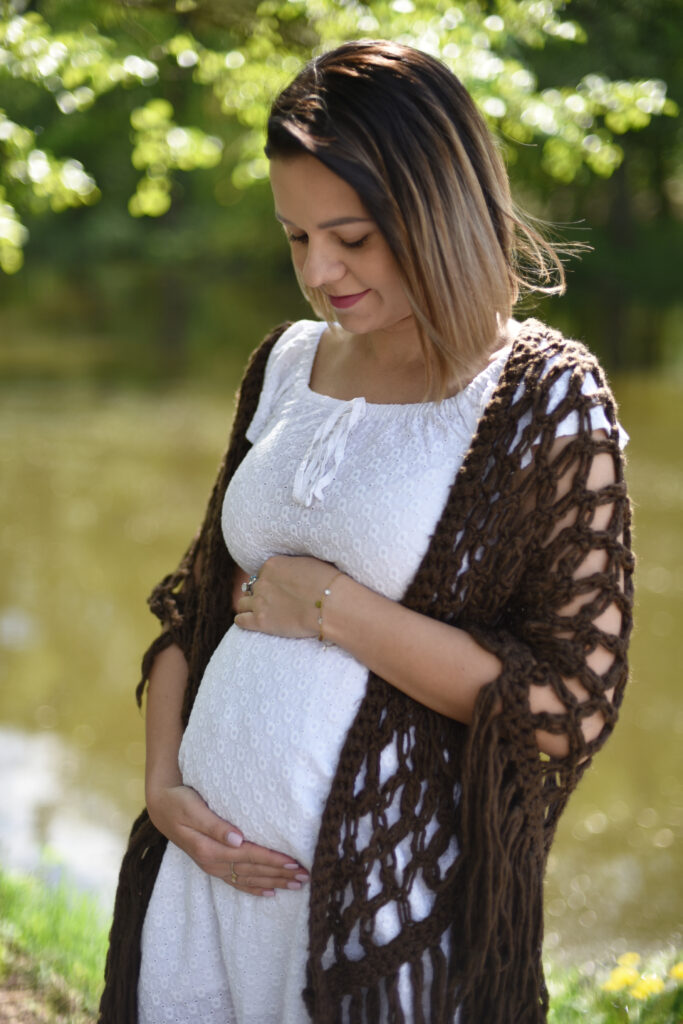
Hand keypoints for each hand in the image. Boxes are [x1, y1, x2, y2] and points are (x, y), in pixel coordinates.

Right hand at [146, 782, 308, 896]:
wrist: (161, 807)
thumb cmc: (179, 802)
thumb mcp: (194, 808)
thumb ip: (215, 825)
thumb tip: (238, 839)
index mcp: (211, 848)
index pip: (250, 856)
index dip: (273, 860)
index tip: (294, 861)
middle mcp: (213, 862)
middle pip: (253, 871)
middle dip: (280, 874)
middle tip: (306, 876)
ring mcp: (213, 867)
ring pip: (248, 879)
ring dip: (273, 882)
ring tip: (296, 885)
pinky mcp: (212, 865)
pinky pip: (236, 882)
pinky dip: (254, 888)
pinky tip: (270, 892)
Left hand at [234, 555, 342, 638]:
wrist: (330, 605)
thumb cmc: (327, 583)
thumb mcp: (309, 562)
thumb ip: (293, 565)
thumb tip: (293, 568)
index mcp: (272, 565)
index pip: (263, 572)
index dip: (271, 582)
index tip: (280, 589)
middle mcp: (262, 581)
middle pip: (253, 587)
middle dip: (261, 594)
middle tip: (273, 602)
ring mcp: (259, 602)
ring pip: (243, 603)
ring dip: (249, 606)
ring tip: (260, 612)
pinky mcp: (260, 621)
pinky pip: (240, 620)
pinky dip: (243, 621)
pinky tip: (250, 622)